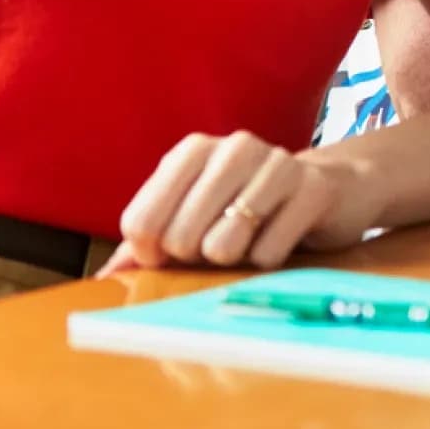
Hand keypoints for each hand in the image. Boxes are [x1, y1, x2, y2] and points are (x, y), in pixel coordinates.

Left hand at [98, 130, 374, 276]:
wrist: (327, 189)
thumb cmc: (248, 208)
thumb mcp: (193, 216)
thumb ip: (146, 243)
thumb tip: (102, 281)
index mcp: (192, 151)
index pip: (140, 221)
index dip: (152, 254)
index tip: (173, 254)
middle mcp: (232, 147)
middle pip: (179, 238)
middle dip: (195, 259)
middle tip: (220, 245)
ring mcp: (276, 163)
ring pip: (223, 246)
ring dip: (233, 260)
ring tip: (251, 240)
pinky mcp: (313, 188)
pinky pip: (268, 253)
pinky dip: (268, 262)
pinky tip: (281, 240)